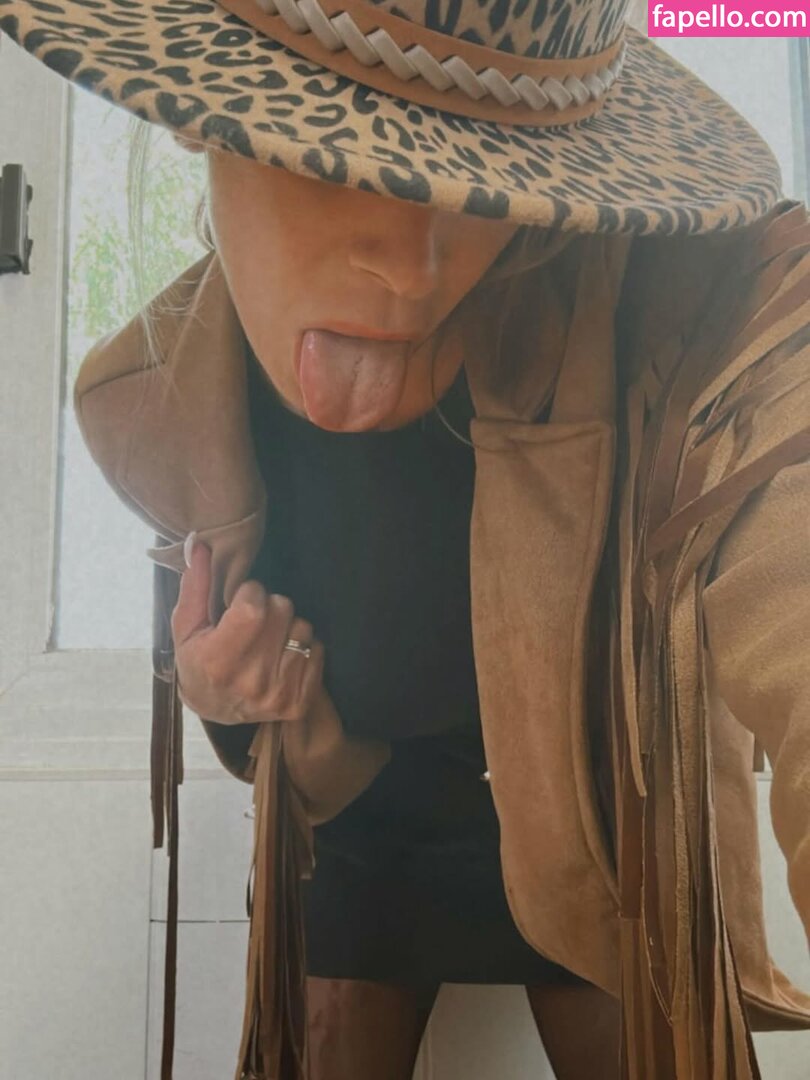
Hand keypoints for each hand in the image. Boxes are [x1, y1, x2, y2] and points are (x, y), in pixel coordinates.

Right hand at [170, 538, 324, 725]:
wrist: (214, 710)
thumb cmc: (198, 660)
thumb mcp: (186, 626)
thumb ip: (195, 584)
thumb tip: (198, 543)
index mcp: (219, 661)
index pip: (254, 606)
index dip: (250, 594)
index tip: (240, 603)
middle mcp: (251, 681)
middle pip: (283, 610)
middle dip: (270, 606)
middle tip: (254, 623)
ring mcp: (278, 694)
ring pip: (303, 629)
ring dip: (288, 627)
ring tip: (268, 641)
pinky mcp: (298, 702)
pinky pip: (318, 650)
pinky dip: (303, 648)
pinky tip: (281, 657)